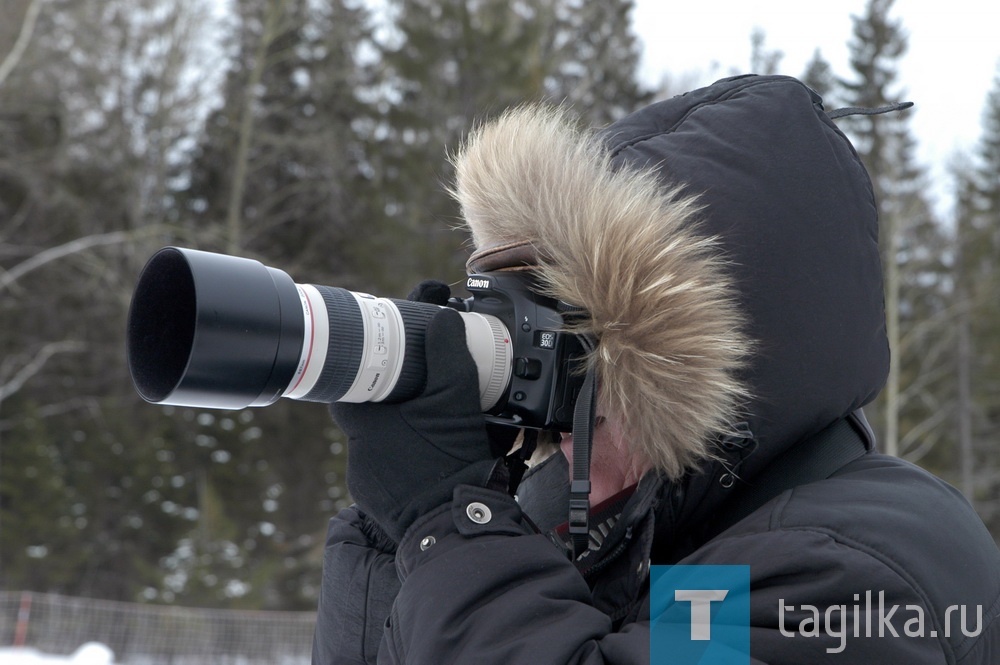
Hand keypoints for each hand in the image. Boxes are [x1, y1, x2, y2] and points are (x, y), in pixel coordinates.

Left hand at [331, 307, 495, 541]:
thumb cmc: (451, 463)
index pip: (346, 378)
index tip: (387, 352)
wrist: (453, 525)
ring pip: (377, 439)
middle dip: (389, 395)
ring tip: (429, 421)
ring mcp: (366, 477)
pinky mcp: (378, 498)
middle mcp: (358, 449)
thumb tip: (442, 316)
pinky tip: (427, 453)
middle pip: (365, 408)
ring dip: (398, 427)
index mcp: (366, 419)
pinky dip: (403, 455)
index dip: (366, 362)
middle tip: (418, 385)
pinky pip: (385, 466)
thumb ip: (448, 354)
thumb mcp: (456, 400)